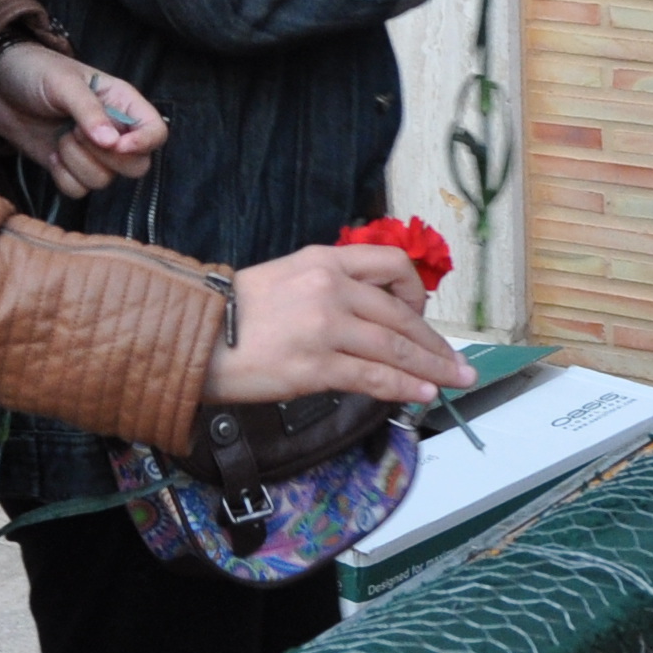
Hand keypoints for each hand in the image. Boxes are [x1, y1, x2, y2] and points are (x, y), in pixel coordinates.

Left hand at [0, 41, 170, 199]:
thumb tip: (112, 143)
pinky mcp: (69, 168)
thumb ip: (89, 112)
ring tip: (60, 137)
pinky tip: (51, 153)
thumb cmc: (35, 71)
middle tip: (76, 132)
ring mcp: (92, 152)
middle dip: (104, 157)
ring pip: (104, 181)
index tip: (115, 144)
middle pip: (137, 166)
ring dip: (77, 163)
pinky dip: (63, 176)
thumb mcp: (64, 84)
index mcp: (123, 102)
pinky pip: (78, 191)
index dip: (143, 144)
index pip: (156, 132)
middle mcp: (114, 130)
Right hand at [209, 242, 475, 405]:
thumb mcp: (287, 277)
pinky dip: (405, 387)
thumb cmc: (236, 312)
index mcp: (323, 260)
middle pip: (401, 314)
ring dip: (431, 367)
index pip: (392, 264)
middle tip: (457, 361)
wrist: (195, 336)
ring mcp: (325, 327)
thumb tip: (371, 318)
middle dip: (434, 343)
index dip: (417, 292)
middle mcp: (330, 288)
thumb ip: (330, 288)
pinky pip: (374, 377)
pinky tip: (423, 393)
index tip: (423, 315)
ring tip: (454, 380)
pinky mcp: (316, 366)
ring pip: (395, 347)